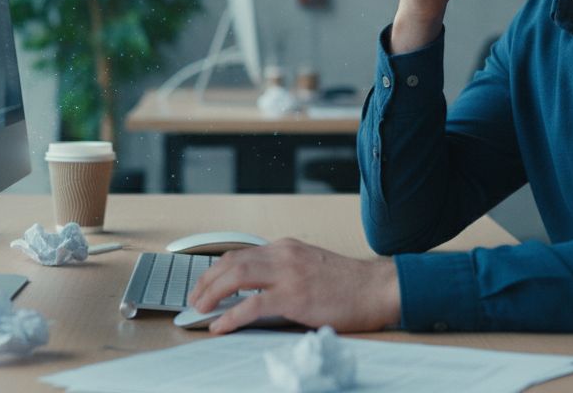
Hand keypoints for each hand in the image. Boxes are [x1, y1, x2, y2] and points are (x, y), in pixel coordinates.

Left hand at [187, 238, 400, 333]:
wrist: (377, 288)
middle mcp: (283, 255)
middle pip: (231, 261)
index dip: (216, 269)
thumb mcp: (309, 266)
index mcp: (286, 247)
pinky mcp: (294, 297)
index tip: (204, 284)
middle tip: (195, 298)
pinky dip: (230, 315)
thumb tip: (255, 290)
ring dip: (211, 294)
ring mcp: (288, 274)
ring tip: (200, 309)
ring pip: (236, 277)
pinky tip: (220, 325)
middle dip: (206, 280)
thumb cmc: (349, 284)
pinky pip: (252, 305)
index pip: (240, 253)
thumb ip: (283, 271)